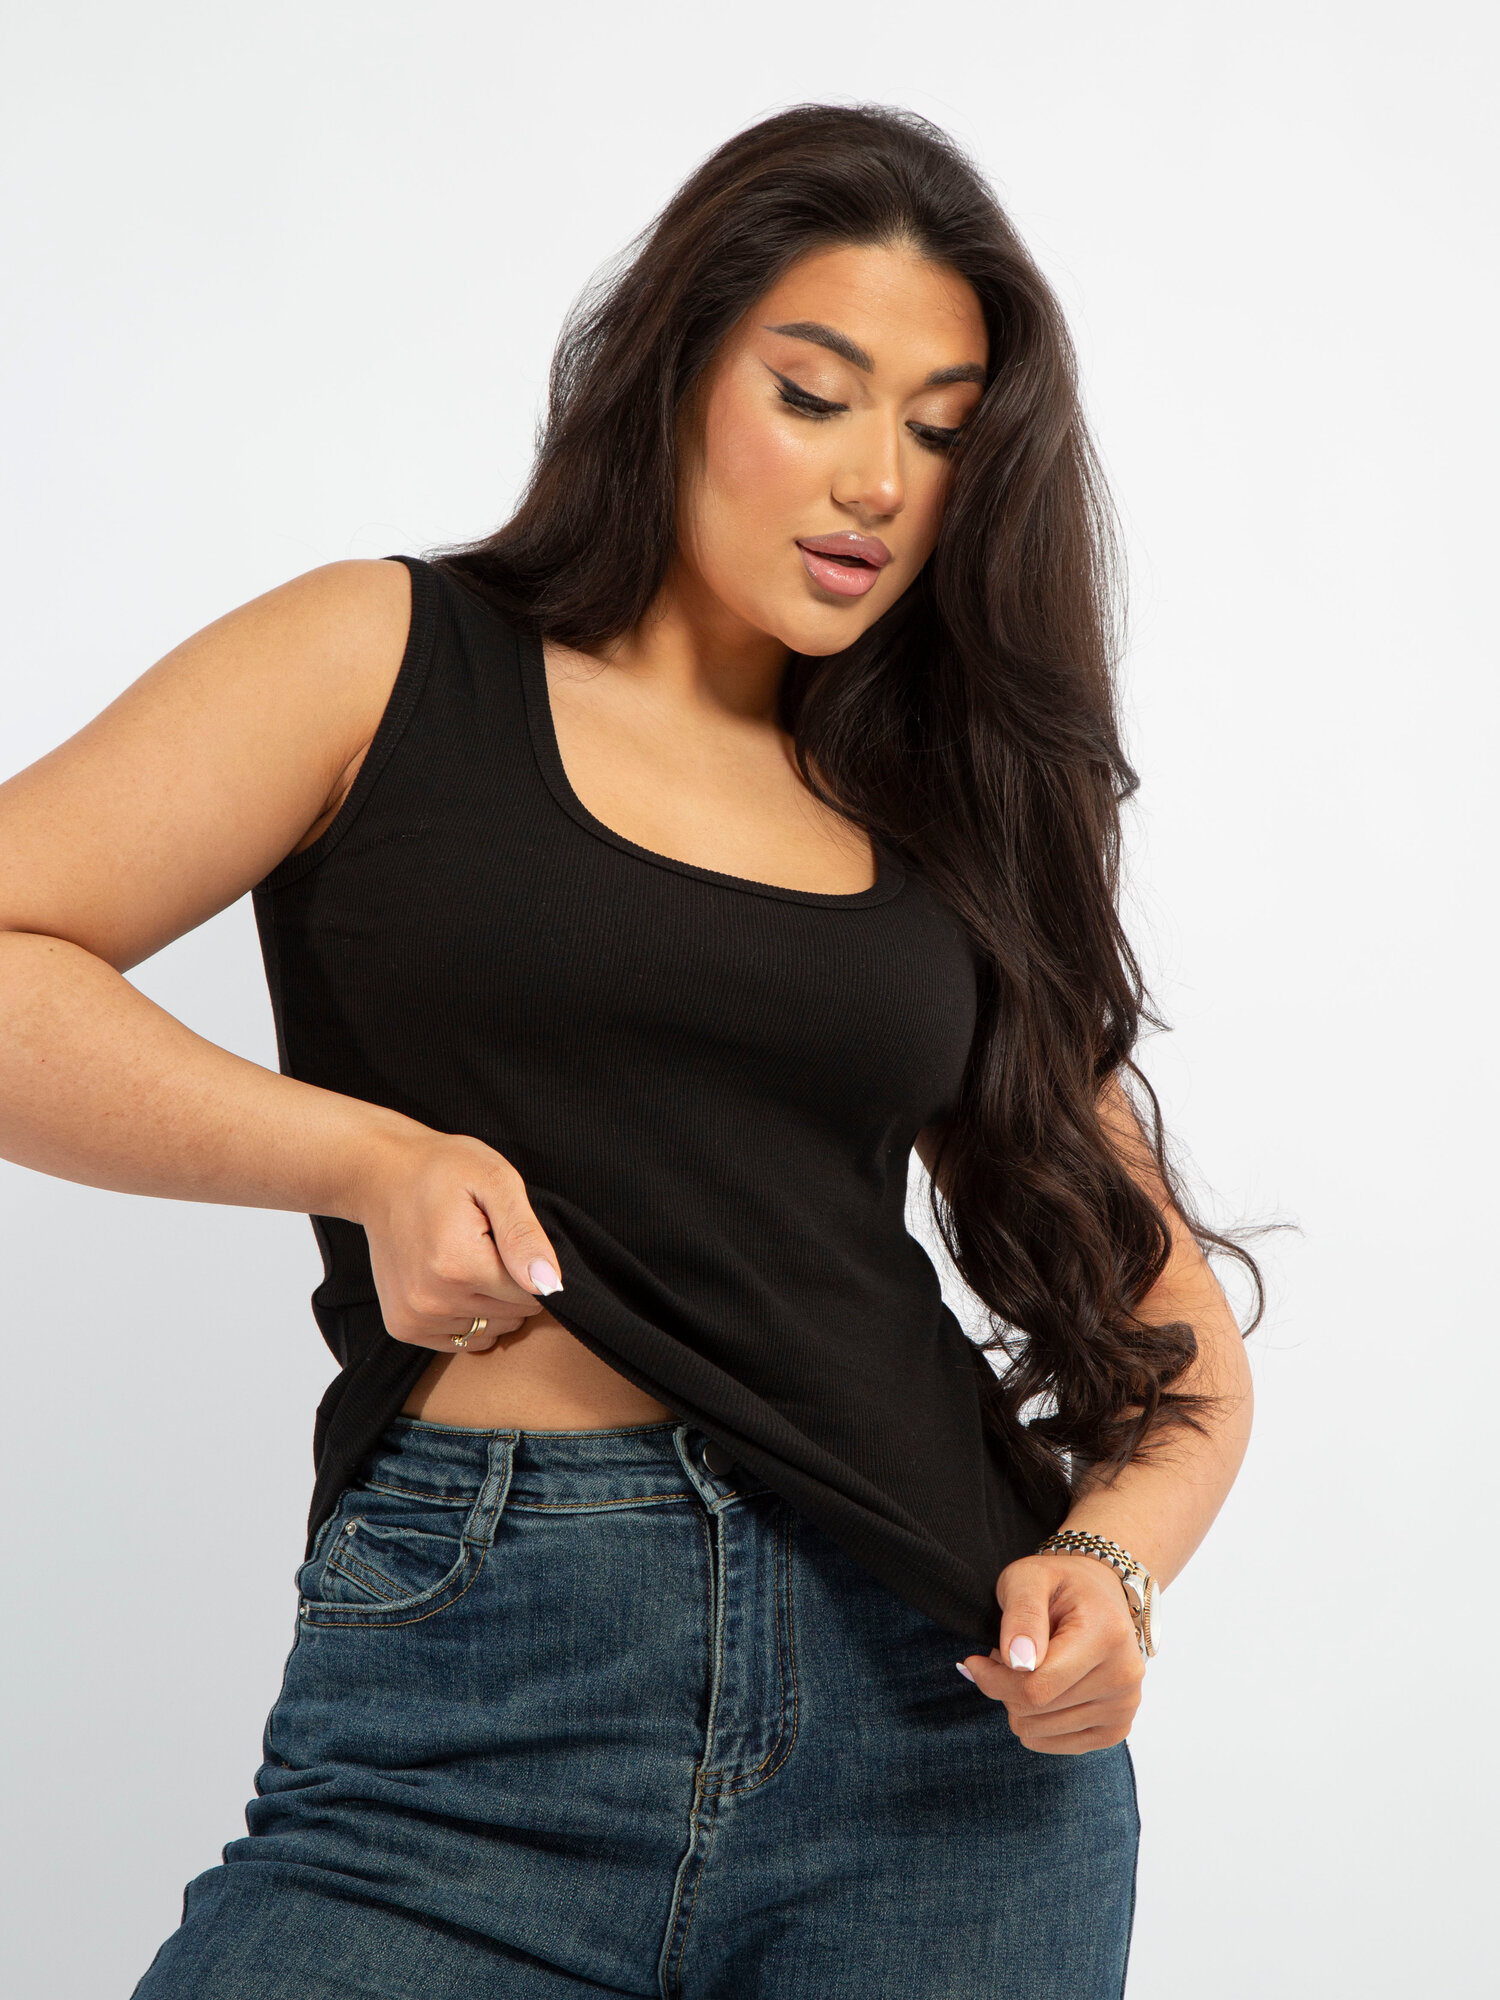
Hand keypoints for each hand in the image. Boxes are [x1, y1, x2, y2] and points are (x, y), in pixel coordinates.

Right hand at [348, 1127, 563, 1354]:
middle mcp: (433, 1300)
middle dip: (511, 1284)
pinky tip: (454, 1282)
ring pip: (490, 1331)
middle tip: (486, 1245)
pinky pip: (462, 1342)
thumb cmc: (443, 1170)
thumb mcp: (494, 1181)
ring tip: (468, 1261)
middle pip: (512, 1315)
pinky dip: (468, 1317)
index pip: (533, 1294)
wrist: (382, 1176)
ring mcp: (415, 1318)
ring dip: (490, 1303)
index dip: (530, 1264)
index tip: (507, 1236)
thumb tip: (550, 1285)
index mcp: (459, 1265)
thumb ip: (524, 1235)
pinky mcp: (403, 1326)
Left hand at [958, 1552, 1144, 1753]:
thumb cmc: (1061, 1584)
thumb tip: (1018, 1662)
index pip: (1036, 1686)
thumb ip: (1021, 1614)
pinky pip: (1055, 1745)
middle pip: (1035, 1711)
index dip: (994, 1680)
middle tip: (1011, 1655)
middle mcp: (1123, 1676)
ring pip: (1040, 1731)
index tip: (975, 1661)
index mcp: (1106, 1635)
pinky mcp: (1117, 1728)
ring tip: (1032, 1667)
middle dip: (1006, 1686)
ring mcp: (1124, 1706)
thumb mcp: (1030, 1577)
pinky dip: (1037, 1721)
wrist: (1101, 1594)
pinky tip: (1045, 1689)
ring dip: (1021, 1703)